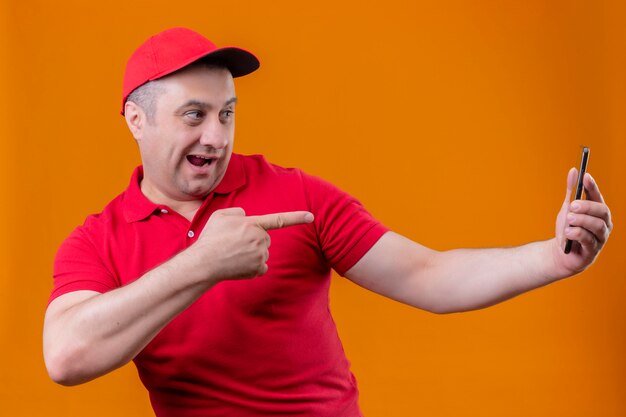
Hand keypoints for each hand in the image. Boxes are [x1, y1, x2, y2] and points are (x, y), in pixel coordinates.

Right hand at [190, 208, 313, 281]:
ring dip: (251, 252)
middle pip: (264, 238)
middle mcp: (261, 239)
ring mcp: (261, 255)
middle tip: (234, 242)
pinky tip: (238, 264)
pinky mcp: (258, 269)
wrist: (205, 262)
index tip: (311, 216)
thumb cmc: (211, 238)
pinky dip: (252, 266)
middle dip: (253, 239)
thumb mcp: (222, 215)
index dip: (297, 217)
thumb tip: (246, 219)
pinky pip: (260, 265)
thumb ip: (238, 213)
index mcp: (254, 224)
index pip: (280, 219)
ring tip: (232, 253)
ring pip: (262, 252)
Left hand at [552, 168, 611, 276]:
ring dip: (581, 220)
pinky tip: (568, 232)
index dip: (593, 186)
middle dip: (587, 206)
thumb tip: (573, 170)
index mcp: (597, 212)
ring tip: (568, 219)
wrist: (560, 253)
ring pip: (597, 225)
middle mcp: (603, 224)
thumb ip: (571, 191)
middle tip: (572, 205)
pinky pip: (589, 240)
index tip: (585, 176)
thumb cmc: (567, 229)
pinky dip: (578, 234)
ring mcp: (600, 237)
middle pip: (601, 211)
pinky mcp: (593, 250)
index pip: (598, 196)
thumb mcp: (567, 208)